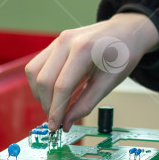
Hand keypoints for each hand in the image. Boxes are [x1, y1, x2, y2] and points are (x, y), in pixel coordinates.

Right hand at [25, 12, 158, 131]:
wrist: (125, 32)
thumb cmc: (122, 56)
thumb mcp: (110, 83)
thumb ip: (86, 104)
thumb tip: (66, 123)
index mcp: (84, 50)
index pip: (62, 86)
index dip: (56, 110)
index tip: (55, 127)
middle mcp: (66, 42)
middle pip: (43, 80)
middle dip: (47, 105)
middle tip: (56, 120)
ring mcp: (57, 41)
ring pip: (33, 72)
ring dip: (39, 94)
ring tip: (54, 106)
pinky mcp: (54, 44)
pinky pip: (36, 65)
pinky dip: (40, 83)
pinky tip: (53, 93)